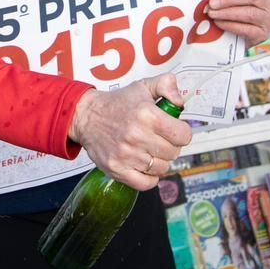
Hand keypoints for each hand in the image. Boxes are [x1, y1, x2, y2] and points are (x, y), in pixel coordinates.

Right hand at [68, 74, 191, 190]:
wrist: (86, 116)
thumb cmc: (116, 103)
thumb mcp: (142, 86)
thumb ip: (166, 85)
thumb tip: (180, 101)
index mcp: (147, 115)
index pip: (183, 135)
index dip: (181, 132)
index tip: (174, 130)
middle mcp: (137, 136)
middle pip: (174, 153)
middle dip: (170, 146)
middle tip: (159, 139)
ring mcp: (126, 155)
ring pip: (161, 168)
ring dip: (159, 161)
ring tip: (149, 150)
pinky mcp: (117, 169)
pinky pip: (145, 183)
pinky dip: (149, 178)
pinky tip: (145, 166)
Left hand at [206, 0, 269, 45]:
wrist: (240, 35)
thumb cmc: (236, 9)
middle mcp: (268, 2)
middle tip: (212, 3)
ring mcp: (267, 19)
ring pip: (249, 13)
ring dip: (228, 13)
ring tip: (212, 13)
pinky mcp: (263, 34)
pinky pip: (247, 29)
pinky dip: (231, 25)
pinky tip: (219, 23)